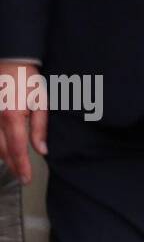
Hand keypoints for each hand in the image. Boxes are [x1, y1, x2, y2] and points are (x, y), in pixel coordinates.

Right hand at [0, 62, 47, 184]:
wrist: (10, 62)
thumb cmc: (28, 80)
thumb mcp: (41, 101)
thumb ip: (40, 127)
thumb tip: (42, 150)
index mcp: (12, 117)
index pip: (17, 149)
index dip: (22, 166)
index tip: (27, 179)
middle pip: (2, 151)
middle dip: (13, 165)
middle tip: (24, 176)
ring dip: (4, 157)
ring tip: (17, 164)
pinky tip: (5, 150)